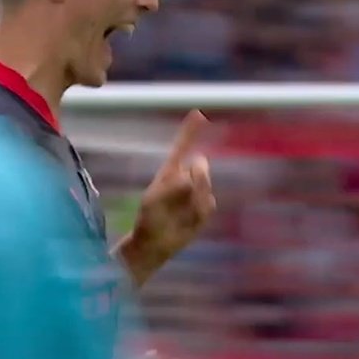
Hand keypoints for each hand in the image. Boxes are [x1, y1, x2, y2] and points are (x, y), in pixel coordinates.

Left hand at [132, 110, 215, 262]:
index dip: (190, 132)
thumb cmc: (148, 220)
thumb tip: (193, 170)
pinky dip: (199, 212)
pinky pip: (209, 203)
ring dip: (194, 199)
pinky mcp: (206, 207)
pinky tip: (188, 221)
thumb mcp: (153, 201)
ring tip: (180, 213)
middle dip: (195, 178)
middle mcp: (186, 178)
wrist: (156, 244)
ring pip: (206, 186)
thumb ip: (172, 185)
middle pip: (199, 166)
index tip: (198, 114)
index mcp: (170, 172)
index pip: (181, 148)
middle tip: (182, 193)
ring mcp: (197, 192)